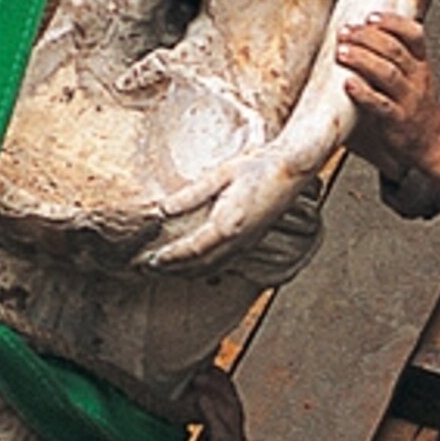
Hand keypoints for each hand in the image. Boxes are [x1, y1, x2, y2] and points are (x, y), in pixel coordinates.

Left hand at [143, 145, 323, 271]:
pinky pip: (225, 264)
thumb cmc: (258, 167)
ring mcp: (248, 244)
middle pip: (199, 266)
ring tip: (165, 270)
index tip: (150, 260)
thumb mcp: (221, 174)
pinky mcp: (253, 242)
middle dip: (172, 270)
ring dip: (187, 273)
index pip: (192, 250)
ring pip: (212, 269)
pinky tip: (194, 265)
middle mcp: (238, 241)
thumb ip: (191, 194)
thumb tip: (163, 209)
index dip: (170, 258)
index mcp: (228, 224)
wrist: (292, 170)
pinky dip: (204, 269)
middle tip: (147, 269)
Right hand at [155, 367, 251, 440]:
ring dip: (222, 386)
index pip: (223, 437)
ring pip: (236, 407)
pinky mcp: (235, 430)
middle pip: (233, 416)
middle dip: (218, 394)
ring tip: (205, 367)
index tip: (199, 397)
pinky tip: (215, 371)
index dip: (212, 416)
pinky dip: (225, 387)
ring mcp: (240, 438)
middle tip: (198, 375)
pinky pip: (234, 405)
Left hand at [338, 11, 439, 176]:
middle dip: (367, 37)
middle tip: (344, 33)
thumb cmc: (414, 106)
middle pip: (394, 50)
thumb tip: (355, 33)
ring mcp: (408, 99)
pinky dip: (363, 93)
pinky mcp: (397, 121)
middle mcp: (417, 78)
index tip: (370, 16)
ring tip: (341, 52)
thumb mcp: (412, 76)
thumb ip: (393, 56)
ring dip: (362, 60)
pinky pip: (380, 105)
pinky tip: (348, 84)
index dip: (392, 22)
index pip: (414, 34)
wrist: (434, 142)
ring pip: (387, 74)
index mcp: (420, 63)